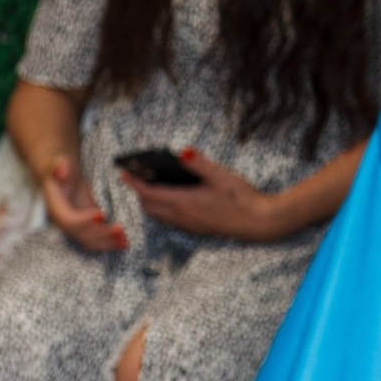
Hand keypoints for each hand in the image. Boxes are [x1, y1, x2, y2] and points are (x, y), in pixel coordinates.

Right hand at [41, 155, 123, 253]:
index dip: (84, 220)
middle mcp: (64, 222)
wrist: (62, 176)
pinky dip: (110, 243)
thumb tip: (61, 170)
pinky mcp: (86, 227)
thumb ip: (59, 167)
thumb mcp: (58, 163)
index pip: (69, 220)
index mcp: (56, 209)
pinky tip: (124, 242)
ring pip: (89, 241)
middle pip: (81, 234)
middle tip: (120, 229)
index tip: (102, 214)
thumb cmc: (61, 168)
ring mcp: (75, 227)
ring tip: (125, 241)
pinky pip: (96, 239)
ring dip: (107, 243)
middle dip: (101, 234)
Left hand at [121, 148, 284, 241]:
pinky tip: (170, 199)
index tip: (123, 173)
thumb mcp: (221, 176)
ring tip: (149, 186)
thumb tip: (180, 152)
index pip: (149, 192)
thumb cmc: (242, 197)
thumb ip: (199, 164)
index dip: (134, 182)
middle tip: (135, 178)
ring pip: (157, 215)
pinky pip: (168, 220)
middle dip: (139, 192)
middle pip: (148, 205)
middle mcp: (181, 216)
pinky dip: (161, 209)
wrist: (258, 223)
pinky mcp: (195, 229)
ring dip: (149, 202)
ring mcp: (187, 224)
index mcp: (183, 201)